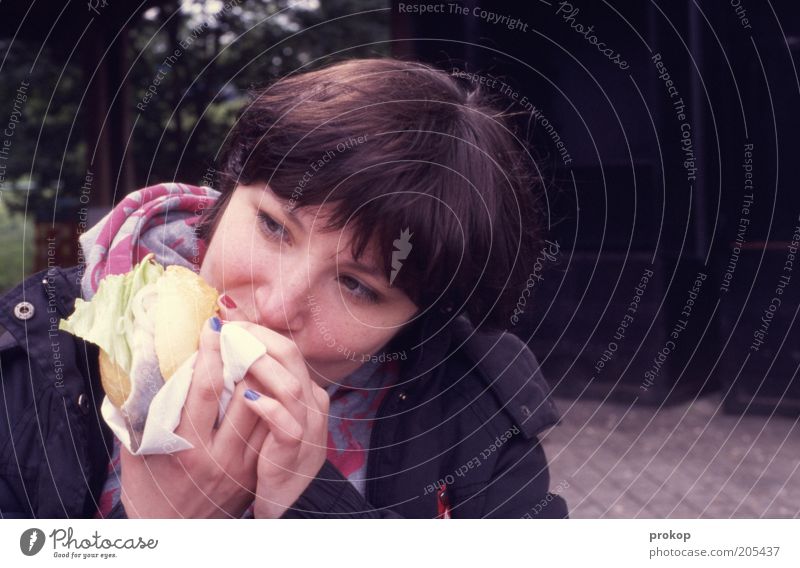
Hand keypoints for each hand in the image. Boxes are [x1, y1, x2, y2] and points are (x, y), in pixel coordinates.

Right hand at [120, 317, 267, 517]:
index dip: (211, 353)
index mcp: (181, 447)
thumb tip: (144, 357)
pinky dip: (269, 402)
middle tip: (241, 329)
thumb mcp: (135, 447)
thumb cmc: (147, 484)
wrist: (169, 532)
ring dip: (261, 376)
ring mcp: (241, 465)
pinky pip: (270, 429)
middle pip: (241, 395)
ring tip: (255, 348)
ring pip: (263, 410)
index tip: (213, 325)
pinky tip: (266, 381)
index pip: (204, 389)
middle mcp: (215, 456)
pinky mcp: (255, 472)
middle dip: (243, 357)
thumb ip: (141, 407)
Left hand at [231, 321, 330, 518]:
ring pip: (290, 385)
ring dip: (260, 367)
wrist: (290, 501)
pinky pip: (286, 423)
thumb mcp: (272, 416)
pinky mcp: (295, 449)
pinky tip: (246, 398)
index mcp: (306, 390)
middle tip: (227, 330)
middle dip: (257, 339)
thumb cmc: (273, 456)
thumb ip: (259, 387)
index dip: (258, 333)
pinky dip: (267, 407)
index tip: (229, 323)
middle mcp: (312, 403)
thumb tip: (228, 356)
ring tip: (233, 355)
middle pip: (291, 356)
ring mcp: (307, 425)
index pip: (286, 349)